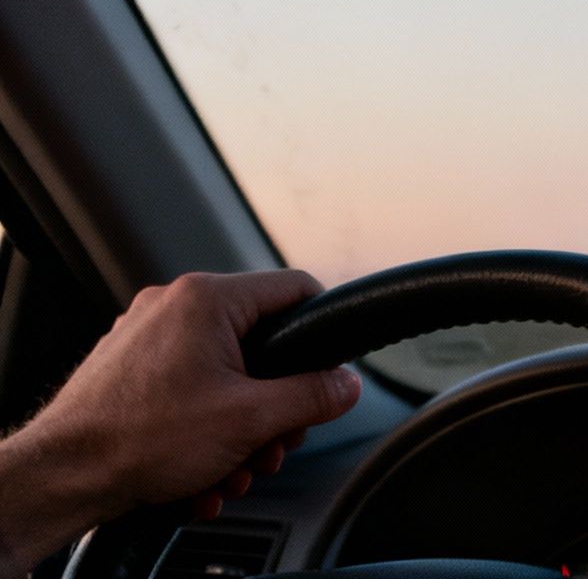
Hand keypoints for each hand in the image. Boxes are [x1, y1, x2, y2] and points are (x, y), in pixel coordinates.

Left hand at [0, 270, 360, 572]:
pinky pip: (189, 389)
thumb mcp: (251, 420)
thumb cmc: (139, 440)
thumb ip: (312, 396)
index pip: (295, 290)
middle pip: (260, 344)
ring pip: (225, 374)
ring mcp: (146, 337)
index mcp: (206, 299)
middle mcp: (174, 307)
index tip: (332, 368)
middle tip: (274, 441)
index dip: (323, 331)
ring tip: (232, 466)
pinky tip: (202, 470)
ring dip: (240, 427)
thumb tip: (347, 384)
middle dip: (274, 404)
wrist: (61, 477)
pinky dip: (204, 428)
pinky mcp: (129, 369)